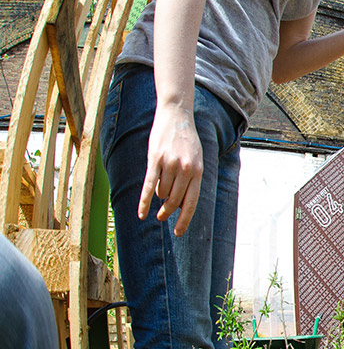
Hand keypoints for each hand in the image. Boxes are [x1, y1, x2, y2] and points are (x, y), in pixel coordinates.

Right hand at [139, 104, 202, 235]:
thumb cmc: (187, 141)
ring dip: (158, 195)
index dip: (184, 219)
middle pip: (174, 201)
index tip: (178, 232)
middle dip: (167, 212)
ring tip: (160, 186)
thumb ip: (190, 179)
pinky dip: (143, 201)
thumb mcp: (196, 159)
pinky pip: (148, 186)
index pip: (191, 203)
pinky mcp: (155, 160)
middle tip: (162, 217)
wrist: (176, 116)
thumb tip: (178, 203)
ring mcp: (170, 164)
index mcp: (198, 172)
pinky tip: (140, 213)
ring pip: (161, 192)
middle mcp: (185, 170)